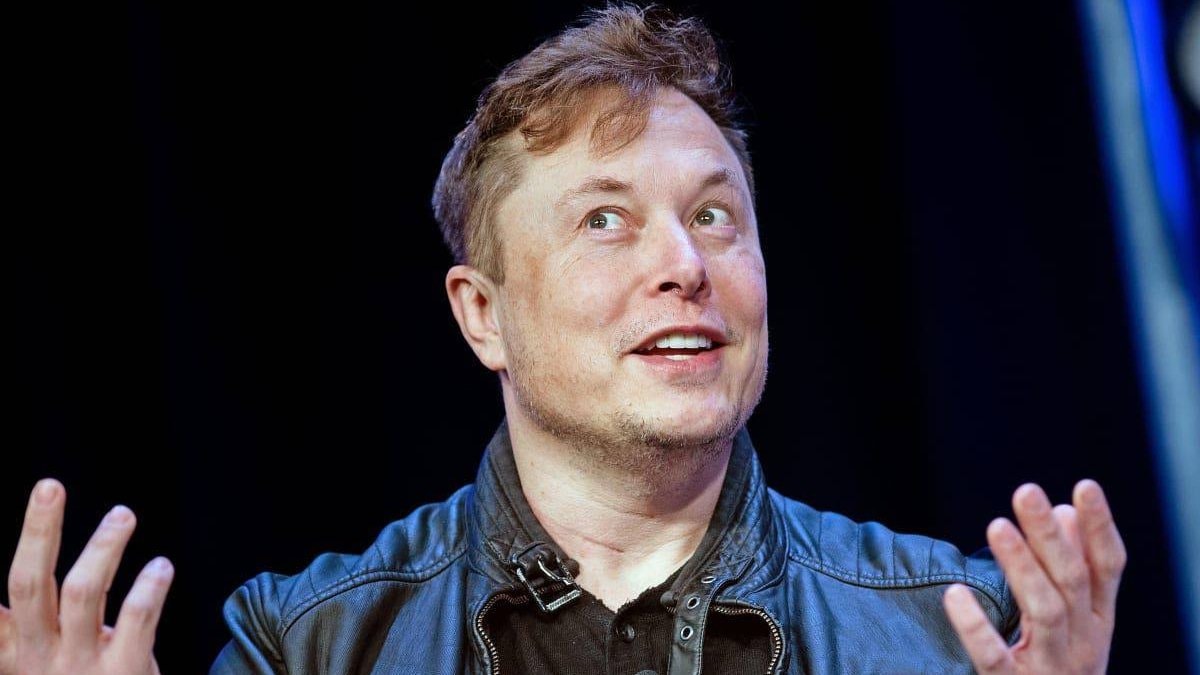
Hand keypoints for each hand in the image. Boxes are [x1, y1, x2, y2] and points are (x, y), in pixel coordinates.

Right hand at [1, 479, 173, 674]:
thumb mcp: (38, 665)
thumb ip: (17, 632)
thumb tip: (2, 601)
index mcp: (15, 651)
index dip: (11, 557)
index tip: (21, 505)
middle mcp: (39, 656)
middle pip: (28, 584)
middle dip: (37, 532)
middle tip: (49, 485)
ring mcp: (80, 667)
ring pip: (82, 594)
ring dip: (101, 548)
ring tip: (122, 514)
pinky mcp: (125, 673)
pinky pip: (136, 622)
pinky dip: (147, 589)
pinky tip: (161, 565)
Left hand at [943, 479, 1126, 673]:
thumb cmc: (1055, 666)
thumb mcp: (1073, 622)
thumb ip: (1069, 568)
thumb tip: (1061, 509)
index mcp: (1098, 621)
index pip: (1108, 567)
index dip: (1100, 527)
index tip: (1084, 486)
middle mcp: (1084, 643)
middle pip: (1070, 581)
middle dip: (1050, 535)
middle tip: (1025, 491)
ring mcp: (1051, 668)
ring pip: (1044, 611)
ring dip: (1021, 566)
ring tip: (996, 526)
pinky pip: (994, 657)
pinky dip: (975, 626)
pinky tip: (954, 594)